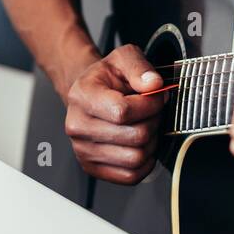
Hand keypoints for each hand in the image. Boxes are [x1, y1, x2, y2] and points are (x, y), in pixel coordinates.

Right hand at [63, 44, 166, 183]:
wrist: (89, 93)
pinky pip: (130, 176)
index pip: (122, 112)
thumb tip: (154, 85)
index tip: (156, 96)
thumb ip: (139, 67)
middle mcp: (77, 125)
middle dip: (153, 122)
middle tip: (153, 112)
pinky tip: (141, 144)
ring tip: (146, 126)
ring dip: (151, 142)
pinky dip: (144, 162)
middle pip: (134, 137)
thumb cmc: (107, 78)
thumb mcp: (123, 58)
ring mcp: (82, 150)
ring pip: (135, 158)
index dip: (150, 105)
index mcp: (81, 96)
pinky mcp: (92, 168)